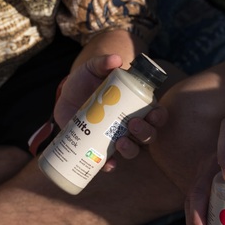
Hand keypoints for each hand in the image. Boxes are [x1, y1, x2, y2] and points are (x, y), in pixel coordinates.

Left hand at [54, 54, 165, 169]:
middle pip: (149, 135)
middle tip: (133, 125)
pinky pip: (109, 162)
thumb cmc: (86, 80)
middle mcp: (131, 125)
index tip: (152, 114)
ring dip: (131, 149)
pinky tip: (108, 164)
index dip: (159, 117)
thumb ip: (103, 62)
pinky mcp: (100, 148)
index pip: (157, 115)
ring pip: (133, 150)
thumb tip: (116, 60)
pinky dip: (110, 165)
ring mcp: (116, 138)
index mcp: (136, 105)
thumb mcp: (93, 69)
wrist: (66, 95)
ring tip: (120, 142)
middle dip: (145, 133)